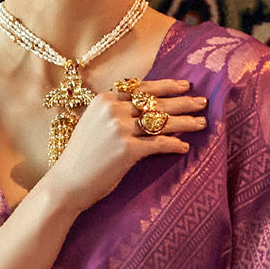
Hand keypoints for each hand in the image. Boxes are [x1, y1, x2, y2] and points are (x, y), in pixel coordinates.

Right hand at [42, 79, 206, 212]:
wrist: (67, 183)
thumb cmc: (82, 157)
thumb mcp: (94, 125)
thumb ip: (115, 113)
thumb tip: (145, 110)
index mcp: (105, 99)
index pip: (142, 88)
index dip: (166, 86)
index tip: (184, 86)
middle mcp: (113, 110)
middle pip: (156, 103)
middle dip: (183, 102)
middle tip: (203, 102)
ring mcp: (120, 129)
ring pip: (161, 122)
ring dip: (185, 122)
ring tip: (201, 123)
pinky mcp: (127, 150)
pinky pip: (159, 144)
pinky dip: (174, 144)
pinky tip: (185, 147)